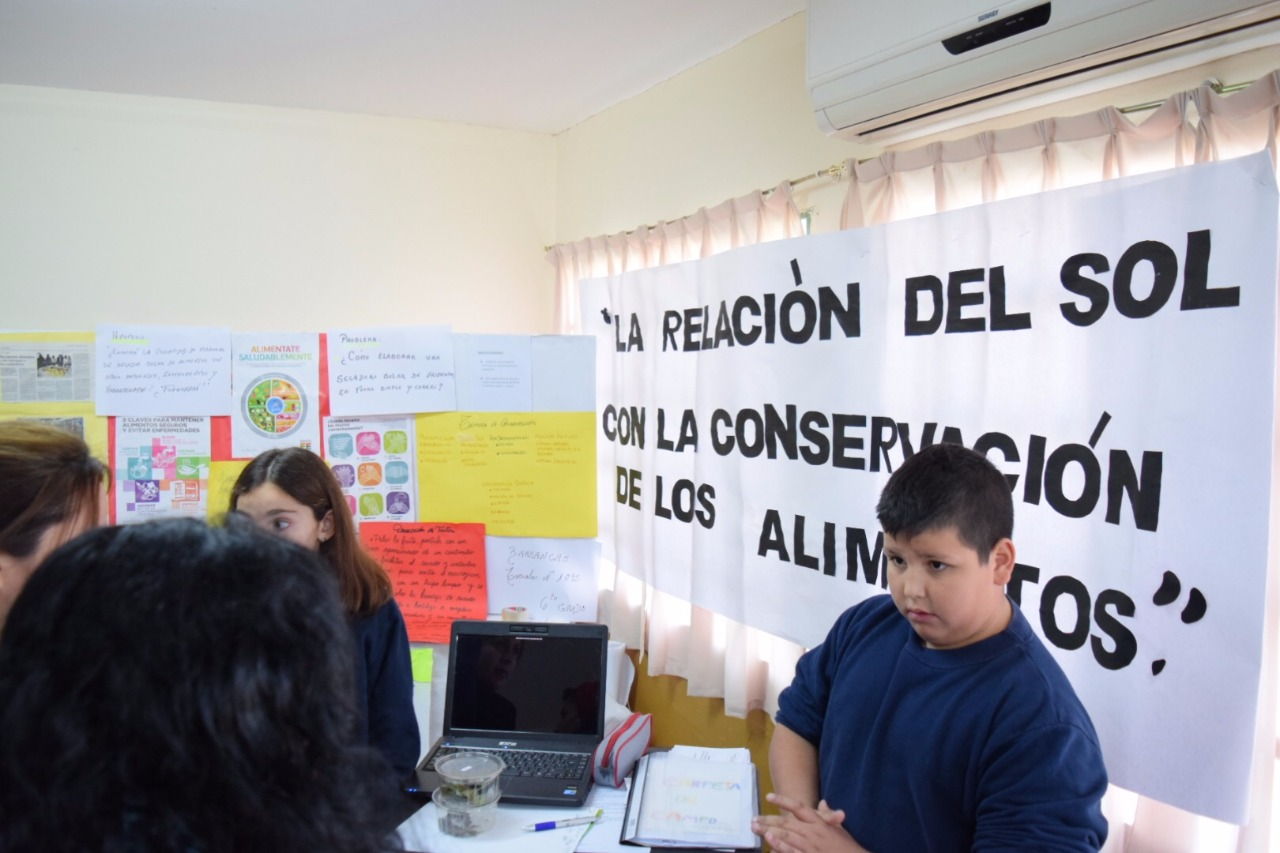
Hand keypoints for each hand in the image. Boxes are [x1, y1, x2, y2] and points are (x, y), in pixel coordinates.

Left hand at [752, 792, 866, 852]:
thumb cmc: (847, 847)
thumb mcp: (839, 829)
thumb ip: (828, 816)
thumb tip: (822, 802)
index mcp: (820, 823)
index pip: (799, 807)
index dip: (783, 800)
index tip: (769, 796)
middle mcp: (813, 832)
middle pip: (787, 823)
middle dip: (769, 820)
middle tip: (754, 819)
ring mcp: (811, 846)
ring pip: (786, 837)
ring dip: (770, 833)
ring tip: (757, 829)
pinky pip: (792, 852)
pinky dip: (781, 848)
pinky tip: (770, 846)